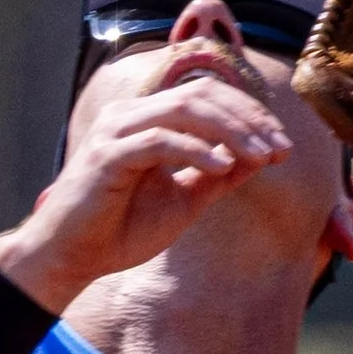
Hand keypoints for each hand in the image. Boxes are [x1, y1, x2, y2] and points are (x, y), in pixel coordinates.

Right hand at [0, 38, 294, 314]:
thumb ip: (215, 177)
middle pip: (202, 94)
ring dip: (230, 131)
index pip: (208, 97)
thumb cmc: (119, 231)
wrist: (70, 258)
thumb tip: (258, 158)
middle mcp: (132, 113)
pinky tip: (225, 167)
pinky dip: (197, 151)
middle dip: (248, 119)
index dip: (250, 115)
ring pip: (185, 110)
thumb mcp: (183, 202)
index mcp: (149, 118)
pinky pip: (161, 141)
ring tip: (262, 156)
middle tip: (281, 149)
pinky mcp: (108, 154)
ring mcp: (117, 130)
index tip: (282, 146)